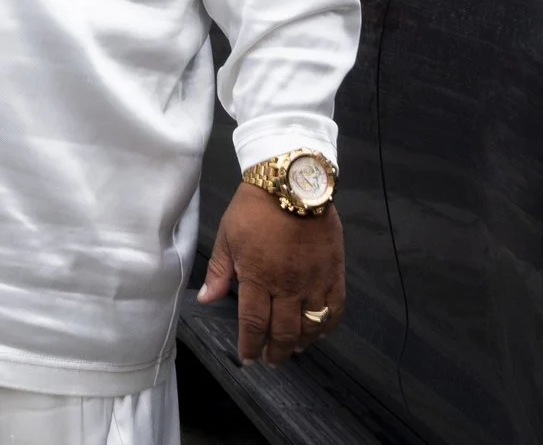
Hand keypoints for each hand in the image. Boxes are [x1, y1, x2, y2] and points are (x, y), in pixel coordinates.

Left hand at [196, 182, 345, 365]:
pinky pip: (336, 308)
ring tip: (292, 348)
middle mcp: (287, 285)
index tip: (248, 358)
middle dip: (274, 351)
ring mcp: (314, 281)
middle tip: (270, 360)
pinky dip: (328, 325)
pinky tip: (320, 331)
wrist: (292, 182)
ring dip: (301, 343)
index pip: (253, 323)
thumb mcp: (227, 235)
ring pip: (310, 326)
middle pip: (283, 331)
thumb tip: (206, 300)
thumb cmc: (254, 207)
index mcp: (257, 277)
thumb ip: (219, 271)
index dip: (250, 345)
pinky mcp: (334, 272)